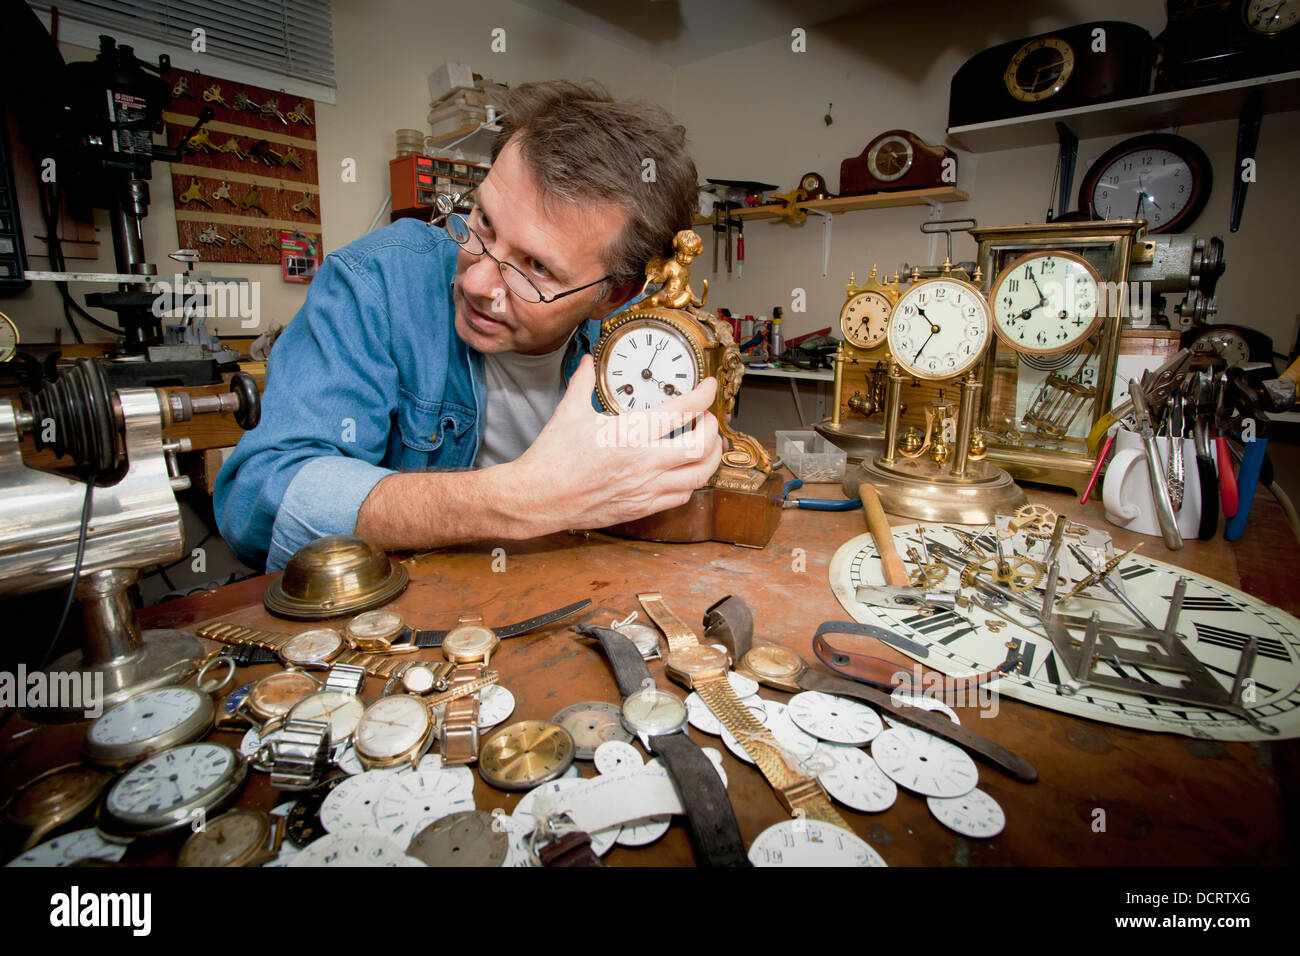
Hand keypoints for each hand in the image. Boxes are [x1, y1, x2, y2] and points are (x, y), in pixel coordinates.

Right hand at [510, 355, 723, 532]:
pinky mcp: (641, 507)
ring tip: (707, 445)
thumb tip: (586, 361)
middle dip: (713, 427)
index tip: (710, 387)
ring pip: (698, 476)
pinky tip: (685, 472)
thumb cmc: (553, 458)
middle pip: (702, 445)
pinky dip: (691, 482)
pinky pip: (681, 497)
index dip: (704, 395)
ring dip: (710, 457)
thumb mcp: (569, 411)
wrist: (539, 497)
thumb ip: (582, 382)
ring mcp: (645, 488)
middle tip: (708, 418)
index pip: (683, 410)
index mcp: (630, 433)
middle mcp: (644, 462)